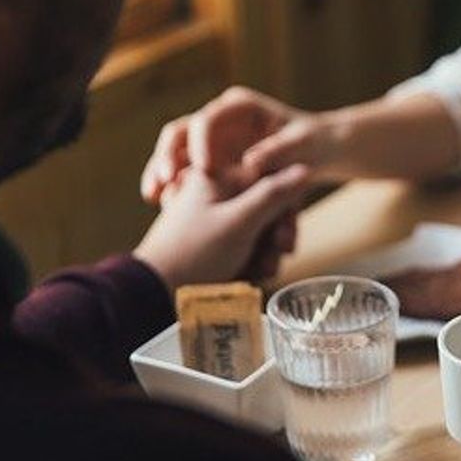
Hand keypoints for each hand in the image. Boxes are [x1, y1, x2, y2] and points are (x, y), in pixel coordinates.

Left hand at [134, 165, 309, 289]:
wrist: (156, 292)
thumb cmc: (193, 254)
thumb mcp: (239, 221)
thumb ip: (273, 195)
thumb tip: (304, 168)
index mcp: (217, 177)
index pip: (270, 179)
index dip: (284, 208)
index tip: (284, 233)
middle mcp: (217, 194)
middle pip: (267, 208)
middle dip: (275, 236)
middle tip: (276, 255)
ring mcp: (215, 219)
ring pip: (259, 230)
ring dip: (266, 253)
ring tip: (258, 271)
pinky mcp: (214, 242)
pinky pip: (246, 247)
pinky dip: (252, 261)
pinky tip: (248, 275)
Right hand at [140, 86, 339, 203]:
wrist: (318, 152)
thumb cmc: (313, 144)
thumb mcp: (302, 146)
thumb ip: (279, 151)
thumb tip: (251, 162)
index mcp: (240, 107)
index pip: (208, 119)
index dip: (201, 143)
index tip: (204, 169)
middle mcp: (220, 119)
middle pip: (180, 132)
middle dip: (168, 155)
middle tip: (164, 181)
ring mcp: (212, 139)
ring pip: (175, 152)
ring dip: (161, 172)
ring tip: (153, 196)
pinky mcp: (210, 160)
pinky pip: (182, 171)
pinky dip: (171, 185)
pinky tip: (162, 204)